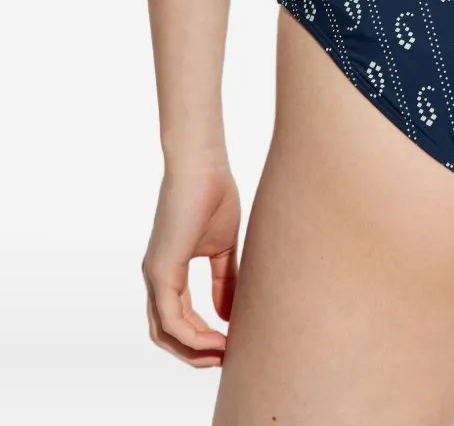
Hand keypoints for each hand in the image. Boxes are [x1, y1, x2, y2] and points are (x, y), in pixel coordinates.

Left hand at [142, 161, 240, 367]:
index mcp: (168, 270)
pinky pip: (170, 318)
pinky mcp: (161, 269)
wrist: (203, 165)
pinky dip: (192, 335)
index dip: (201, 338)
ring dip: (194, 350)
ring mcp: (155, 274)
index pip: (177, 319)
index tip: (229, 344)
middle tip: (225, 358)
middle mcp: (156, 276)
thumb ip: (224, 280)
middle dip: (194, 353)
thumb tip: (227, 316)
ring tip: (224, 353)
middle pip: (166, 334)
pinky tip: (216, 338)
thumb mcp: (223, 247)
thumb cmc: (213, 194)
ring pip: (164, 332)